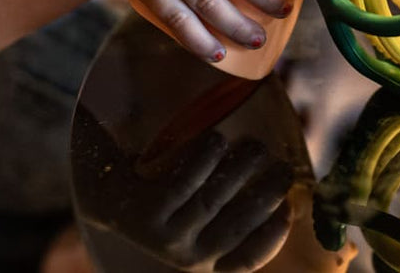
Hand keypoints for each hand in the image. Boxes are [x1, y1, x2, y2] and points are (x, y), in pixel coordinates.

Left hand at [74, 108, 295, 272]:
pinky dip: (203, 160)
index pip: (246, 261)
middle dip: (265, 195)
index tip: (290, 208)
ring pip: (211, 201)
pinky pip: (182, 184)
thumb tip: (284, 187)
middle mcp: (188, 257)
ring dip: (239, 171)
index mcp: (207, 261)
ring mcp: (165, 236)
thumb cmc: (170, 200)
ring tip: (255, 146)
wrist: (109, 196)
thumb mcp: (201, 216)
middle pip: (235, 226)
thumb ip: (234, 208)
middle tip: (283, 167)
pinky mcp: (146, 213)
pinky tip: (216, 139)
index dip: (272, 238)